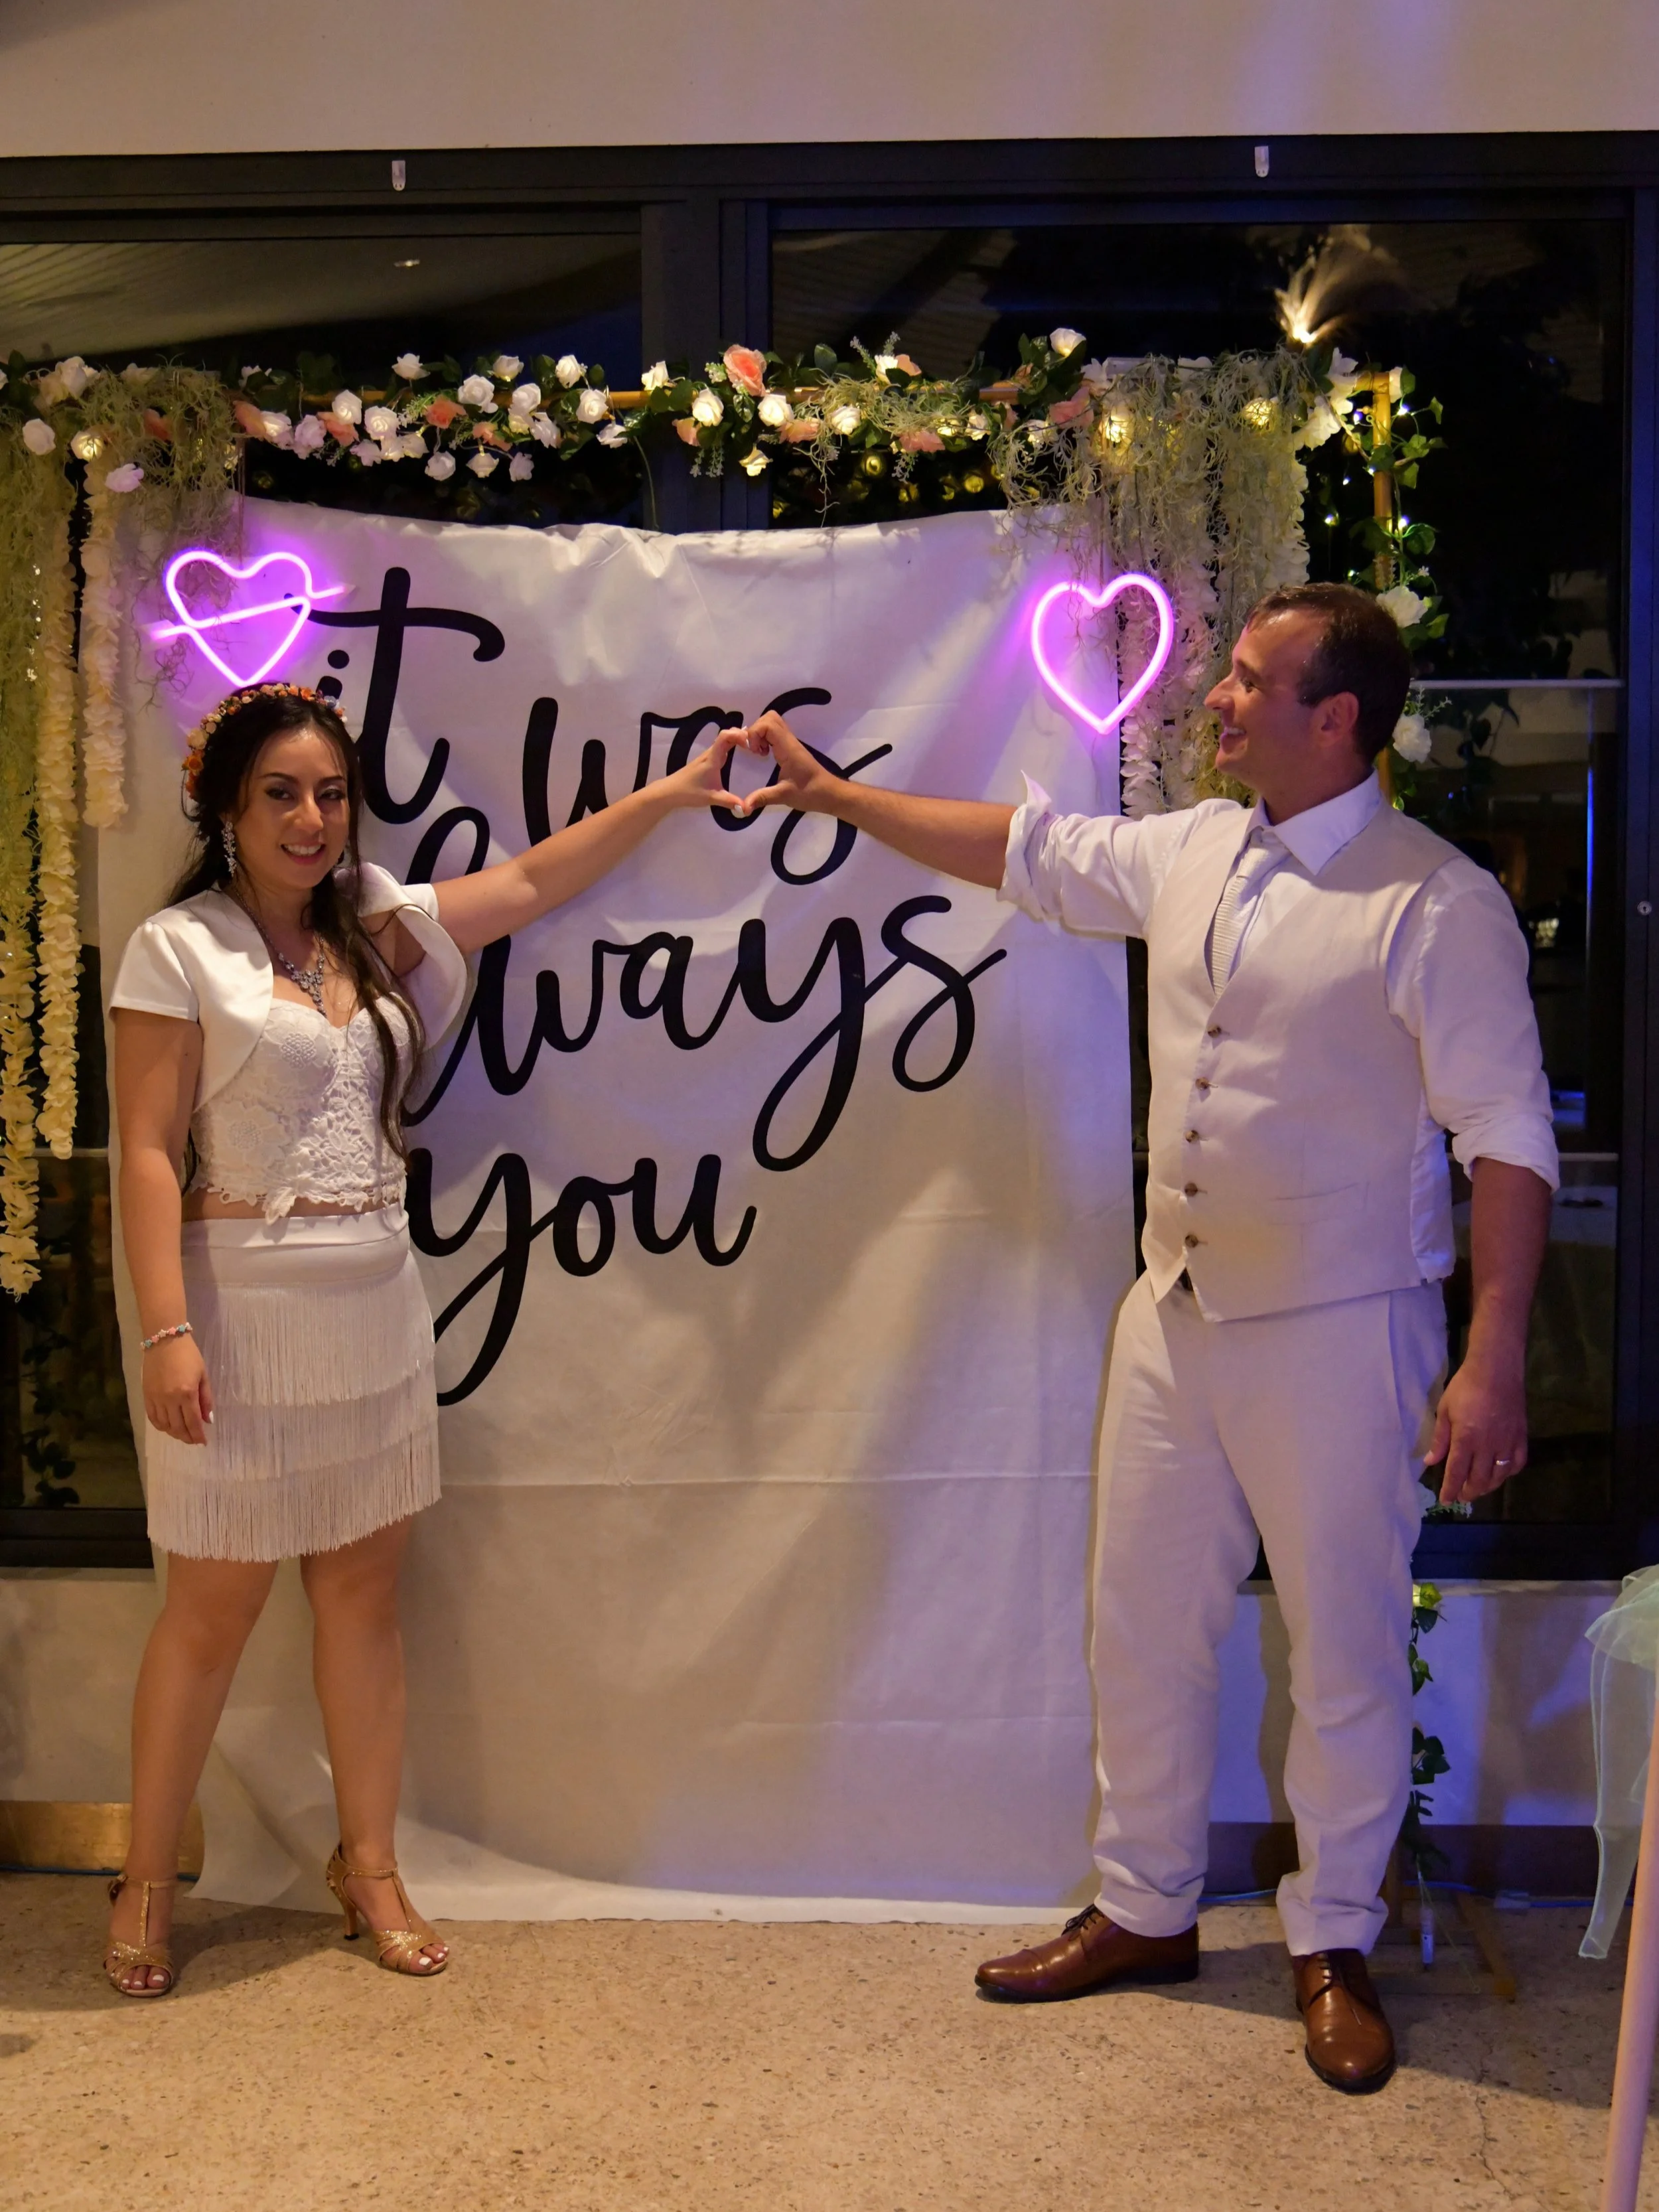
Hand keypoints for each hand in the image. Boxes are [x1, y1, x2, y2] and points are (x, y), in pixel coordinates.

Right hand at [142, 1333, 213, 1446]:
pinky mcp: (146, 1396)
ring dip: (174, 1433)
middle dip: (187, 1437)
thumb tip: (208, 1420)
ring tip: (182, 1433)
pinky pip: (153, 1418)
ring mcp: (156, 1398)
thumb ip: (206, 1399)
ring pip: (164, 1425)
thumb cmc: (188, 1355)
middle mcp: (170, 1399)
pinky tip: (168, 1426)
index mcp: (187, 1393)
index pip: (193, 1422)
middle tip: (193, 1440)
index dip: (198, 1435)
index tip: (203, 1442)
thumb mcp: (203, 1375)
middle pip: (178, 1427)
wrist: (164, 1340)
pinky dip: (161, 1426)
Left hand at [656, 727, 750, 812]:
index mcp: (712, 758)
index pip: (725, 736)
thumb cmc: (689, 792)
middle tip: (755, 744)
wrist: (670, 792)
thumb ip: (729, 801)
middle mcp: (710, 754)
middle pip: (726, 735)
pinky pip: (721, 748)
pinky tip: (739, 755)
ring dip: (736, 740)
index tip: (750, 742)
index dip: (738, 734)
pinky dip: (731, 746)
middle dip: (741, 735)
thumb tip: (746, 808)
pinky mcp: (706, 762)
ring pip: (723, 741)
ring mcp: (708, 757)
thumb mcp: (711, 798)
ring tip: (751, 747)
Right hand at [728, 712, 837, 818]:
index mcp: (788, 748)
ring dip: (760, 734)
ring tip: (759, 753)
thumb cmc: (810, 792)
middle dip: (756, 730)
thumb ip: (762, 798)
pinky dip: (766, 739)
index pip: (768, 724)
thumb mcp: (784, 796)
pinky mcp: (791, 748)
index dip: (755, 733)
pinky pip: (776, 733)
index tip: (753, 752)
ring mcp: (791, 743)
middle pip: (770, 718)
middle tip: (754, 750)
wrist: (829, 793)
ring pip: (773, 723)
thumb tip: (743, 807)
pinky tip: (765, 756)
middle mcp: (789, 741)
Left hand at [1424, 1351, 1526, 1503]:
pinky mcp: (1521, 1437)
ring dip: (1487, 1487)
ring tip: (1478, 1489)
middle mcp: (1488, 1446)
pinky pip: (1517, 1463)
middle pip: (1479, 1480)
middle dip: (1469, 1492)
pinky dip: (1508, 1474)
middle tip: (1461, 1496)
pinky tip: (1501, 1474)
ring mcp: (1507, 1443)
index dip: (1450, 1489)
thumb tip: (1430, 1461)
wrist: (1496, 1370)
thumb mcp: (1444, 1410)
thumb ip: (1440, 1439)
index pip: (1456, 1473)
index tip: (1446, 1500)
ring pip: (1499, 1476)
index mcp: (1465, 1439)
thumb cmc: (1465, 1387)